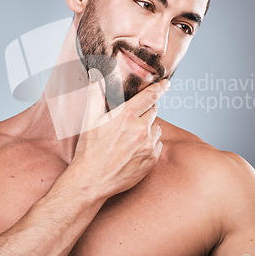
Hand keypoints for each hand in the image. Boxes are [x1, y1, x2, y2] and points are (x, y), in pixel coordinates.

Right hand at [72, 68, 169, 197]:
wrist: (92, 181)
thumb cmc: (88, 150)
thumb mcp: (89, 119)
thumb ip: (95, 94)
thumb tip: (95, 74)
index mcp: (126, 115)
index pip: (150, 96)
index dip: (160, 87)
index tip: (166, 83)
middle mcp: (141, 129)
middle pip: (154, 111)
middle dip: (146, 111)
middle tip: (133, 118)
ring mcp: (148, 145)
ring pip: (157, 129)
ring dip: (149, 128)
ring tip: (131, 137)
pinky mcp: (151, 160)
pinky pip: (157, 145)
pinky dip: (150, 144)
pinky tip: (135, 149)